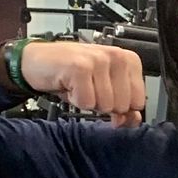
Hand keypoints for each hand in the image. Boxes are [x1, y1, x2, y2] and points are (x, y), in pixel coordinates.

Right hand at [21, 39, 146, 127]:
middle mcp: (117, 56)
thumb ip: (123, 105)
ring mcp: (99, 60)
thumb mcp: (103, 88)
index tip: (107, 97)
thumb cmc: (72, 72)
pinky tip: (70, 86)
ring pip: (106, 105)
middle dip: (103, 105)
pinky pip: (87, 103)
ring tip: (80, 86)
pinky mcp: (80, 67)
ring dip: (88, 102)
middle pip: (123, 106)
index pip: (139, 101)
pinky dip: (76, 101)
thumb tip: (133, 120)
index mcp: (129, 60)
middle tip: (90, 90)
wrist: (38, 61)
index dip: (121, 108)